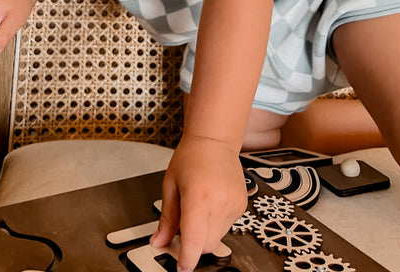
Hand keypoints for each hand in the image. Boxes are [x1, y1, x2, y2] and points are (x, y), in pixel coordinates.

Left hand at [149, 134, 246, 271]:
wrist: (215, 140)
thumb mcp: (170, 185)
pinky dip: (215, 223)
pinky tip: (210, 202)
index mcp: (198, 197)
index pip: (194, 240)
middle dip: (192, 243)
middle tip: (183, 224)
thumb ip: (166, 218)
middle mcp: (219, 202)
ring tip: (198, 206)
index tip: (181, 268)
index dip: (187, 259)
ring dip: (204, 232)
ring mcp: (233, 205)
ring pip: (216, 238)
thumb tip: (159, 242)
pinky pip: (226, 227)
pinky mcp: (241, 206)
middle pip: (205, 245)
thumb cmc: (191, 156)